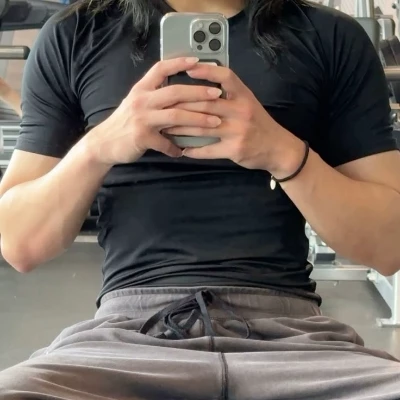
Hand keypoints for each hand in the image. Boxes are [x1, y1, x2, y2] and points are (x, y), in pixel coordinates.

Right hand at [86, 57, 222, 165]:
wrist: (104, 143)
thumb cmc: (124, 123)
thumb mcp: (136, 103)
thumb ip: (155, 97)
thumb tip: (182, 94)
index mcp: (141, 89)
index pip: (160, 68)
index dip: (179, 62)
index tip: (197, 61)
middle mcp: (141, 100)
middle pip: (175, 91)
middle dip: (199, 92)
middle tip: (217, 94)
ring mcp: (142, 118)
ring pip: (176, 115)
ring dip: (198, 119)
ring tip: (215, 122)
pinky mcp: (142, 137)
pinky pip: (165, 143)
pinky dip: (175, 148)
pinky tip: (182, 152)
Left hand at [165, 64, 303, 175]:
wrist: (278, 148)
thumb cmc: (259, 124)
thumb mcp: (249, 103)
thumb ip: (229, 95)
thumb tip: (202, 87)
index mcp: (244, 96)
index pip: (226, 77)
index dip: (207, 71)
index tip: (188, 68)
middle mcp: (241, 111)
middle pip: (206, 103)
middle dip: (182, 105)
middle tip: (164, 105)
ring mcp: (238, 131)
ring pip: (203, 127)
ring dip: (182, 128)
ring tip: (166, 127)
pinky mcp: (234, 149)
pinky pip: (209, 150)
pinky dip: (194, 151)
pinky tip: (182, 150)